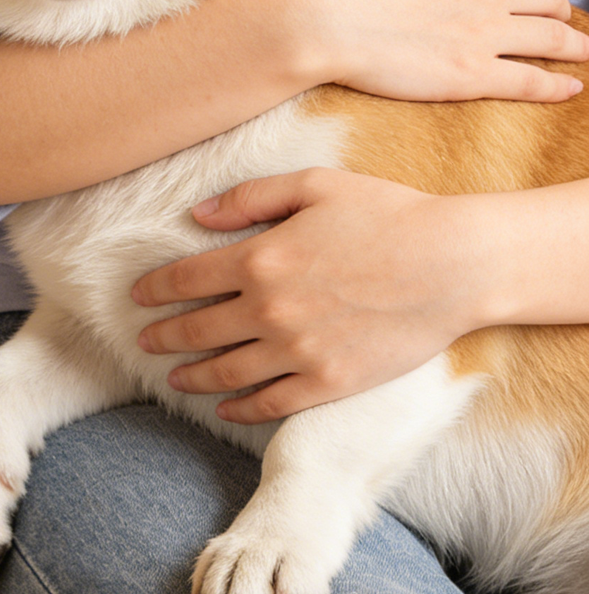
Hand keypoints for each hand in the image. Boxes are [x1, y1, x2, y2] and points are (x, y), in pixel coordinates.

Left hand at [131, 169, 487, 423]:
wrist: (455, 264)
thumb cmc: (389, 214)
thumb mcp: (315, 184)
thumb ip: (250, 197)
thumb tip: (198, 214)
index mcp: (260, 257)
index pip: (185, 278)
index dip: (154, 289)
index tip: (137, 296)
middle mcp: (269, 308)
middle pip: (195, 329)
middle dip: (163, 336)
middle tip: (144, 341)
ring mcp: (297, 350)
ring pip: (225, 371)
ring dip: (191, 375)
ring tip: (174, 377)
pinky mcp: (329, 382)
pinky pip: (271, 403)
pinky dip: (241, 408)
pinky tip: (225, 408)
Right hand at [277, 0, 588, 102]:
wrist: (317, 14)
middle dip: (557, 7)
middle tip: (558, 20)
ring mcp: (484, 33)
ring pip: (552, 37)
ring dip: (574, 45)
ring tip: (582, 53)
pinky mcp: (471, 75)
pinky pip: (530, 81)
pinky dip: (557, 85)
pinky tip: (570, 88)